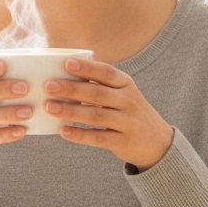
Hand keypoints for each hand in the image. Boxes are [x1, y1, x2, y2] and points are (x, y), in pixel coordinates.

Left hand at [44, 59, 174, 168]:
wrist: (158, 143)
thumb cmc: (130, 113)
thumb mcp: (124, 95)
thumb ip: (101, 87)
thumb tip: (63, 79)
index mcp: (126, 85)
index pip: (106, 72)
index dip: (87, 67)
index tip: (66, 63)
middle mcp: (128, 101)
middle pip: (97, 93)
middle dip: (71, 89)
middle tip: (48, 86)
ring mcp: (127, 122)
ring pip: (95, 115)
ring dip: (70, 111)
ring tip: (50, 107)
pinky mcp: (123, 142)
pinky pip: (98, 137)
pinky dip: (79, 134)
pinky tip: (63, 131)